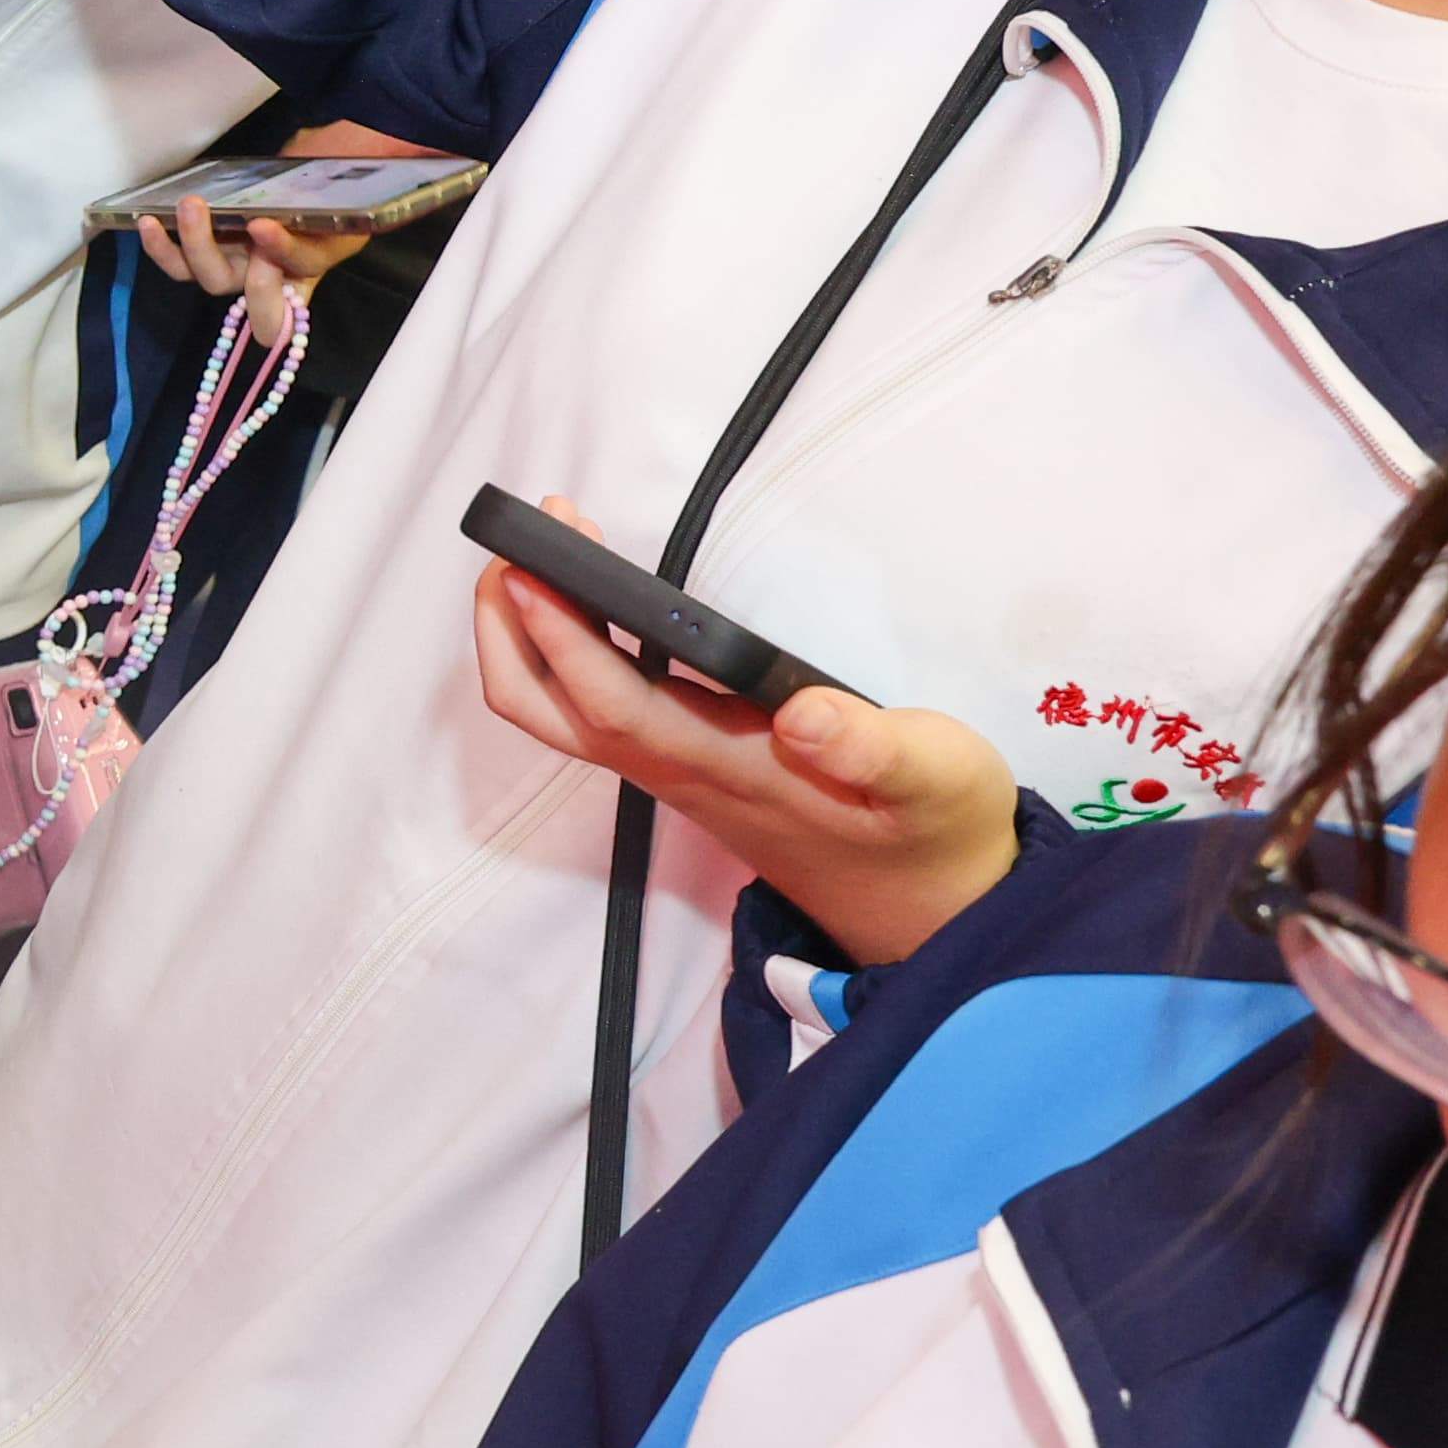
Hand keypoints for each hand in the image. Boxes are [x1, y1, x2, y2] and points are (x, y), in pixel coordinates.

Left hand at [127, 121, 431, 293]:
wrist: (314, 171)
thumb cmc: (330, 181)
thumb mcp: (341, 185)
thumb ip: (328, 189)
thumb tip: (315, 169)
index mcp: (314, 261)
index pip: (304, 267)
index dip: (282, 257)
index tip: (264, 225)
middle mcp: (275, 275)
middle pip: (249, 288)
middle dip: (228, 255)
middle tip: (213, 210)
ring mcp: (240, 267)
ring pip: (209, 277)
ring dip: (191, 245)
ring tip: (188, 204)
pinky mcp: (211, 255)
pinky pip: (183, 265)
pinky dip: (163, 247)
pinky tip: (148, 220)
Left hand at [470, 503, 1021, 963]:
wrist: (931, 906)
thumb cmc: (933, 830)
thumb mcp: (936, 780)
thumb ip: (874, 749)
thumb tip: (804, 717)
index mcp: (727, 769)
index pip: (612, 704)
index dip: (562, 637)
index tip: (532, 565)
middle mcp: (678, 770)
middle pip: (546, 712)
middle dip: (510, 629)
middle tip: (521, 541)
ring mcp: (675, 770)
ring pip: (561, 714)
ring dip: (531, 636)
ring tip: (544, 553)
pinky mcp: (687, 764)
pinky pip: (595, 710)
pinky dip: (569, 651)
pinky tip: (591, 603)